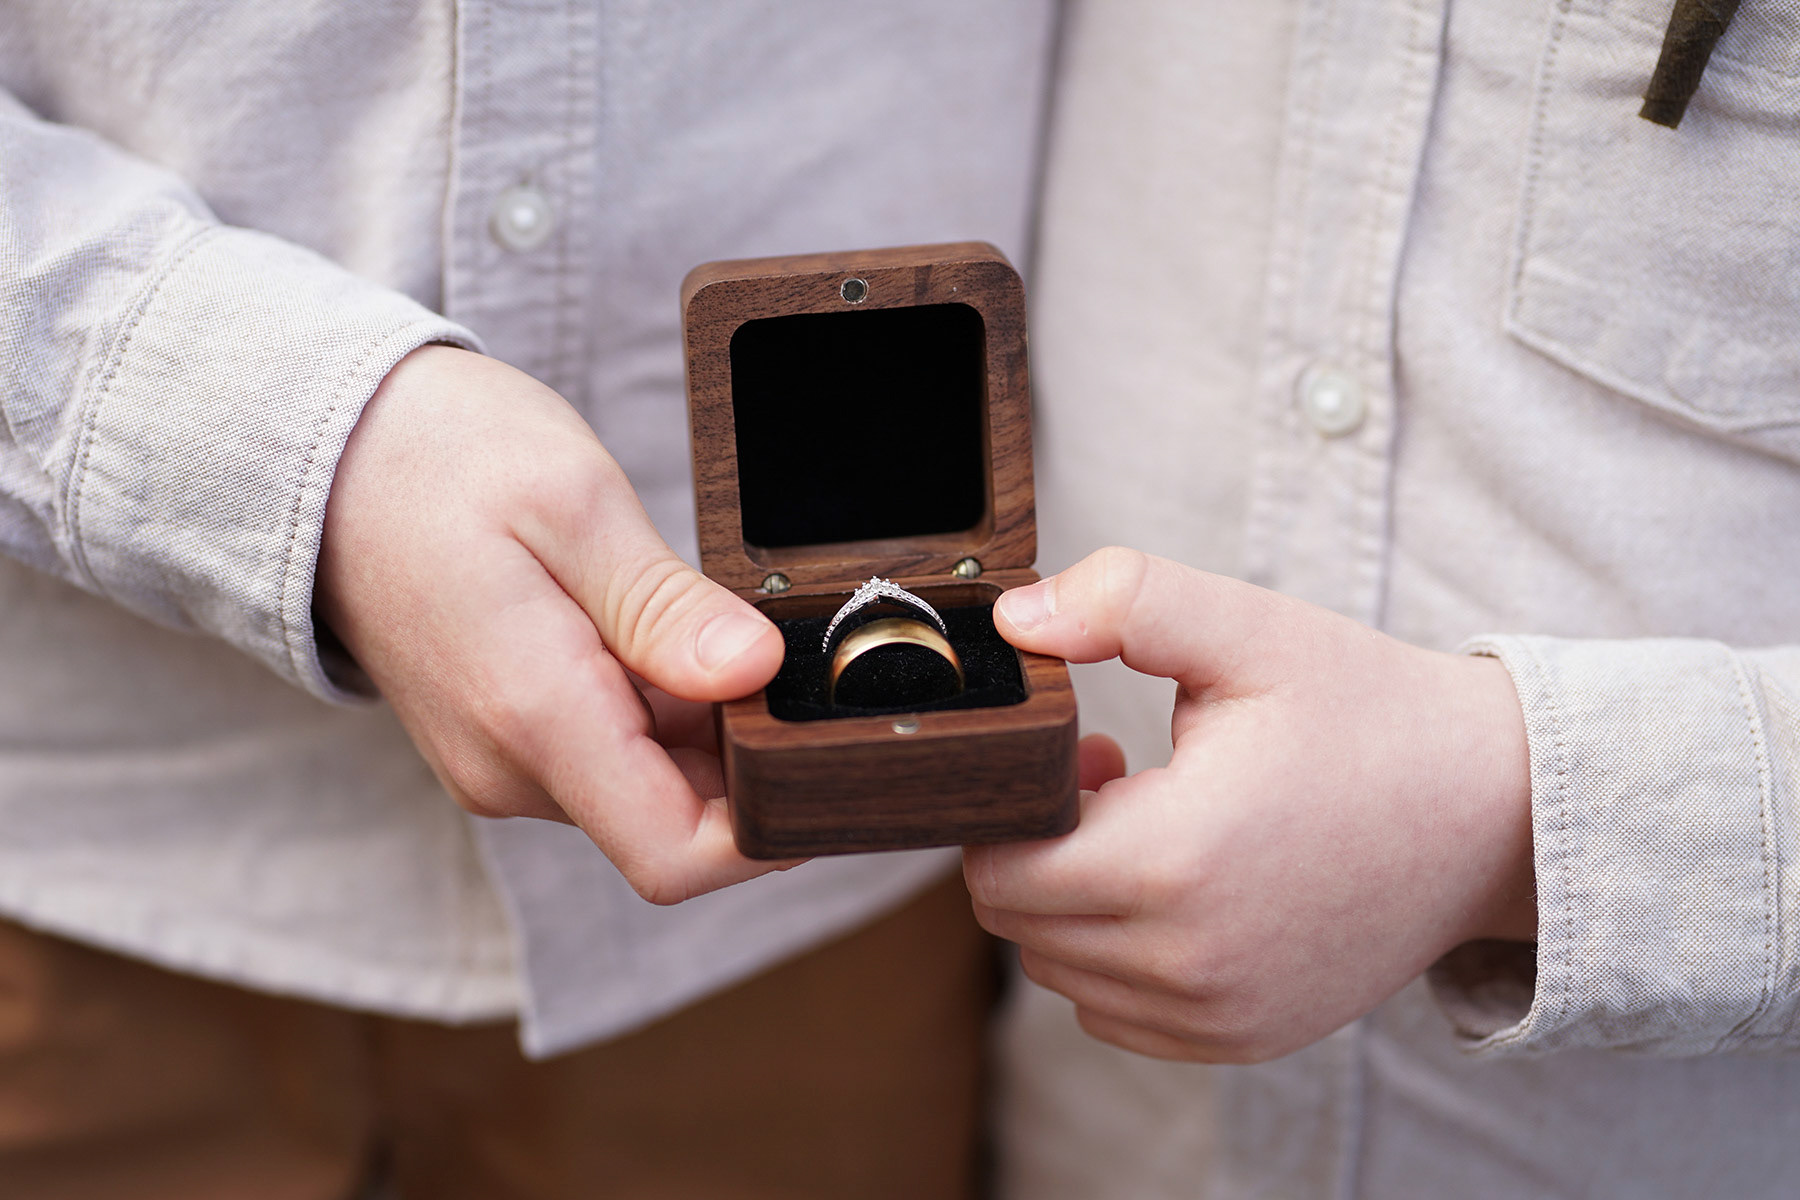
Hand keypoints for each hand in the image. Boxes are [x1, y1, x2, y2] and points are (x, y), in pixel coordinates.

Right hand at [316, 345, 789, 903]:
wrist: (323, 451)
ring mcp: (503, 762)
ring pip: (649, 788)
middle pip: (675, 825)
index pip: (673, 857)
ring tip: (697, 614)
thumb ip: (663, 606)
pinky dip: (660, 711)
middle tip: (772, 644)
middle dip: (745, 759)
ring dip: (702, 727)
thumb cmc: (438, 457)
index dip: (768, 829)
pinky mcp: (506, 739)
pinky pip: (612, 755)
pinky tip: (657, 627)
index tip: (817, 747)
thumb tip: (754, 672)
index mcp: (534, 719)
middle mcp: (512, 769)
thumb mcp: (573, 503)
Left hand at [964, 548, 1534, 1061]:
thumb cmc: (1372, 714)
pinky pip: (1115, 1014)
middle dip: (1040, 846)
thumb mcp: (1250, 629)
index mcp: (1175, 860)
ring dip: (1075, 902)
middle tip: (1119, 776)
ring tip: (1153, 824)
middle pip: (1018, 924)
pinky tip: (1180, 887)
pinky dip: (1116, 956)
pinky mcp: (1244, 1039)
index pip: (1001, 869)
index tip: (1092, 752)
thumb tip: (1013, 619)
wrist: (1499, 814)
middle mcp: (1189, 961)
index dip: (1018, 804)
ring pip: (1059, 971)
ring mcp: (1218, 1015)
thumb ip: (1122, 602)